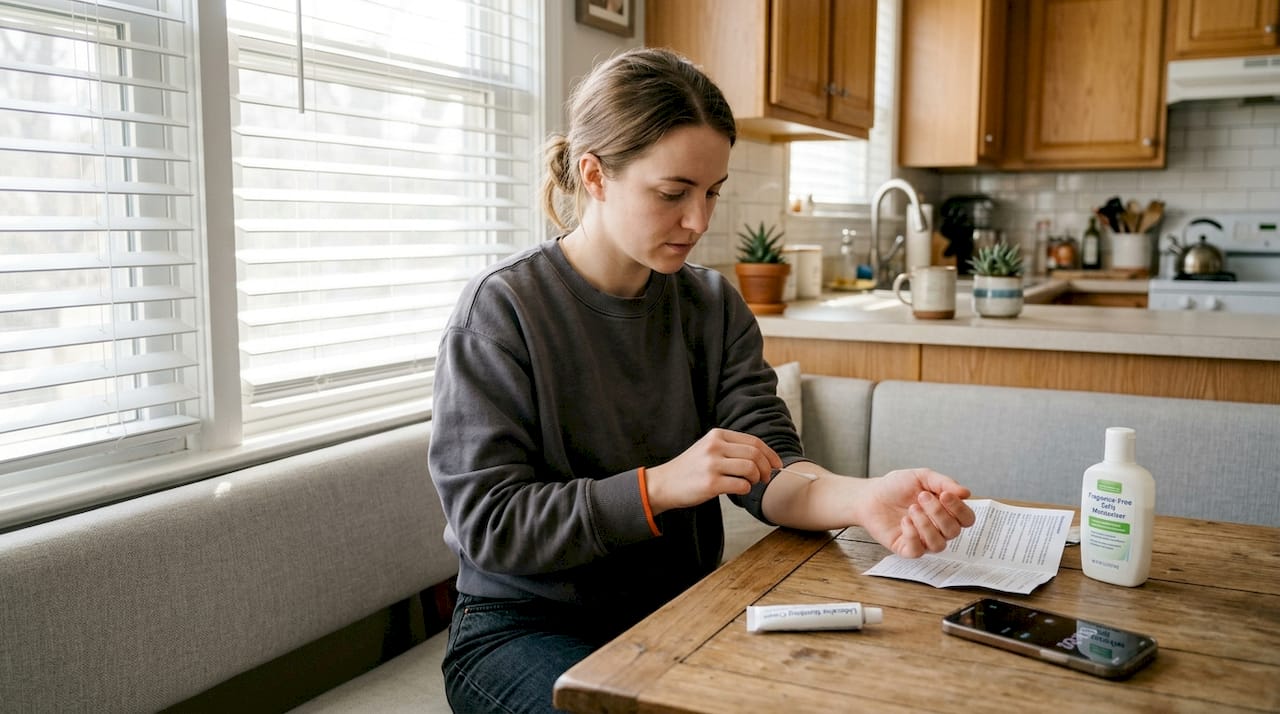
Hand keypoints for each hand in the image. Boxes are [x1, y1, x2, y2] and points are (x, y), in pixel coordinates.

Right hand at [646, 428, 781, 512]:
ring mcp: (712, 465)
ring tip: (751, 484)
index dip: (770, 454)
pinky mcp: (710, 484)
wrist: (664, 483)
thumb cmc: (690, 469)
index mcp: (717, 435)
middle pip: (755, 454)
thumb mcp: (708, 449)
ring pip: (751, 469)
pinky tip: (738, 490)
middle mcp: (715, 447)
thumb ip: (731, 448)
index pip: (753, 441)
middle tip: (765, 478)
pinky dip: (746, 489)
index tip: (776, 464)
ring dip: (757, 479)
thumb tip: (763, 457)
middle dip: (766, 468)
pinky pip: (741, 485)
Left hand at [855, 468, 974, 557]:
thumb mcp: (922, 477)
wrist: (871, 494)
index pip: (967, 519)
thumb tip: (966, 493)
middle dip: (939, 513)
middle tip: (921, 497)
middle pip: (954, 531)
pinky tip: (904, 521)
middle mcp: (938, 529)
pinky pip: (918, 551)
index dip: (960, 509)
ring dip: (926, 525)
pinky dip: (912, 534)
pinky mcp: (906, 549)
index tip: (944, 494)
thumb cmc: (897, 486)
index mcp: (946, 512)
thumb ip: (944, 482)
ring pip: (938, 544)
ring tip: (912, 508)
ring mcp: (923, 541)